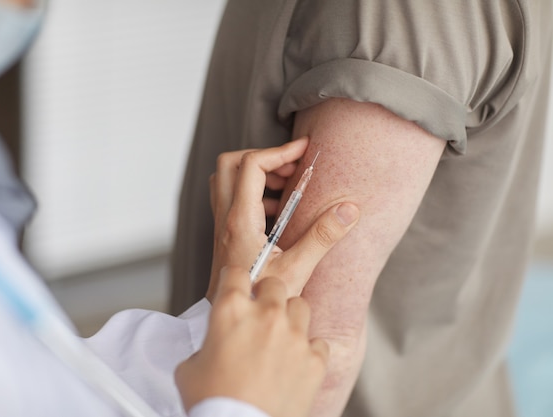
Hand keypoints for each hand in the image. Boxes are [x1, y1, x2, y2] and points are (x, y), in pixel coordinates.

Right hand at [176, 266, 328, 416]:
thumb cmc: (213, 403)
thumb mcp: (190, 368)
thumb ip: (205, 345)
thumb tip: (214, 347)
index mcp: (231, 311)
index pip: (236, 272)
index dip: (234, 279)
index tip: (236, 285)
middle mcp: (266, 315)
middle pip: (274, 284)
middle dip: (265, 295)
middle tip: (259, 313)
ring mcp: (294, 336)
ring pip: (301, 305)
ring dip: (290, 316)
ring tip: (281, 335)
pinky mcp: (314, 360)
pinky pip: (318, 342)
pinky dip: (308, 349)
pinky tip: (296, 362)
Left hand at [207, 138, 359, 299]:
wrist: (235, 318)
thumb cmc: (260, 299)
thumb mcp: (297, 269)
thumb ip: (323, 237)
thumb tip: (349, 209)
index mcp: (241, 220)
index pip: (252, 166)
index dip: (279, 152)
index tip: (304, 151)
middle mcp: (226, 218)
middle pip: (229, 163)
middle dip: (262, 156)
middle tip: (291, 167)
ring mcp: (222, 225)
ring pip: (226, 179)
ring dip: (255, 173)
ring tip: (288, 187)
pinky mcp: (225, 234)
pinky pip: (231, 197)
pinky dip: (253, 192)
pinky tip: (280, 213)